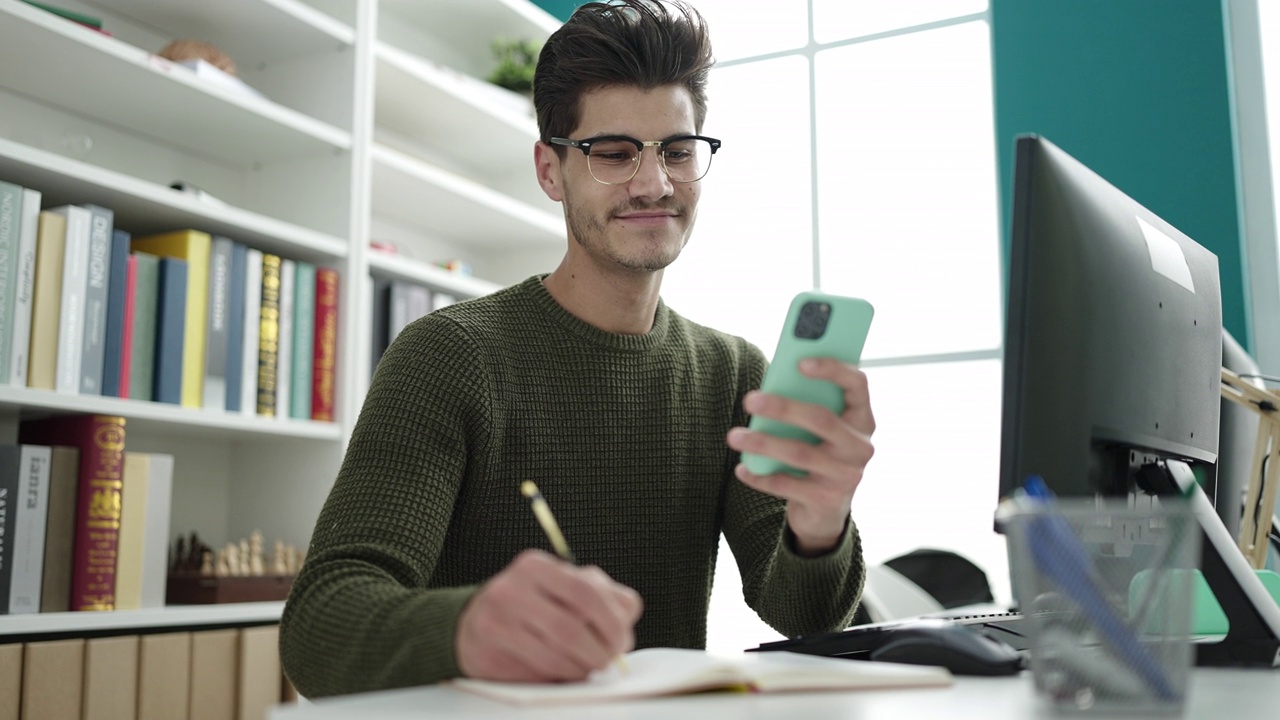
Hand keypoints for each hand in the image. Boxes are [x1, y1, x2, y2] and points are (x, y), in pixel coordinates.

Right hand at [455, 549, 642, 681]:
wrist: (475, 624)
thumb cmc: (532, 605)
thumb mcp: (565, 587)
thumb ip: (604, 596)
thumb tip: (625, 623)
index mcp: (535, 566)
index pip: (586, 591)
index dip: (611, 621)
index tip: (622, 640)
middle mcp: (511, 590)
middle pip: (570, 629)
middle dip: (599, 652)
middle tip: (608, 661)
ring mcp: (495, 623)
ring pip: (554, 656)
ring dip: (580, 669)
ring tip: (587, 668)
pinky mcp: (487, 654)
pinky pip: (535, 674)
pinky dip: (557, 678)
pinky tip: (562, 672)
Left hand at [726, 358, 874, 555]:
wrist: (826, 510)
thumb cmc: (818, 454)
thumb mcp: (821, 430)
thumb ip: (807, 406)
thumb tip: (768, 390)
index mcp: (862, 419)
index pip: (857, 385)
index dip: (833, 369)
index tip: (800, 362)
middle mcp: (860, 446)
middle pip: (822, 419)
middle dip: (783, 408)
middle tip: (749, 400)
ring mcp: (847, 475)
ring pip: (799, 453)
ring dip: (763, 443)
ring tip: (734, 436)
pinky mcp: (827, 500)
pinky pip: (786, 485)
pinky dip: (760, 476)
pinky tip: (742, 468)